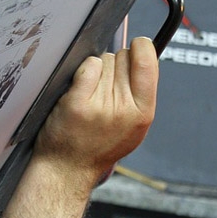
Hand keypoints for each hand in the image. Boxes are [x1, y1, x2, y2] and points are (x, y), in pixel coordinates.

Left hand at [35, 37, 157, 180]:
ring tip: (91, 95)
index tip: (135, 49)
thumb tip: (144, 54)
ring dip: (97, 71)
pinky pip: (87, 66)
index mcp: (143, 113)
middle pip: (124, 57)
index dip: (141, 48)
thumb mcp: (134, 127)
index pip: (148, 61)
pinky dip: (82, 71)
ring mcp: (100, 105)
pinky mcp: (77, 103)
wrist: (68, 169)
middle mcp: (124, 109)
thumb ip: (141, 94)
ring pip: (104, 60)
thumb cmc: (99, 146)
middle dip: (115, 65)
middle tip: (105, 89)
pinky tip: (80, 90)